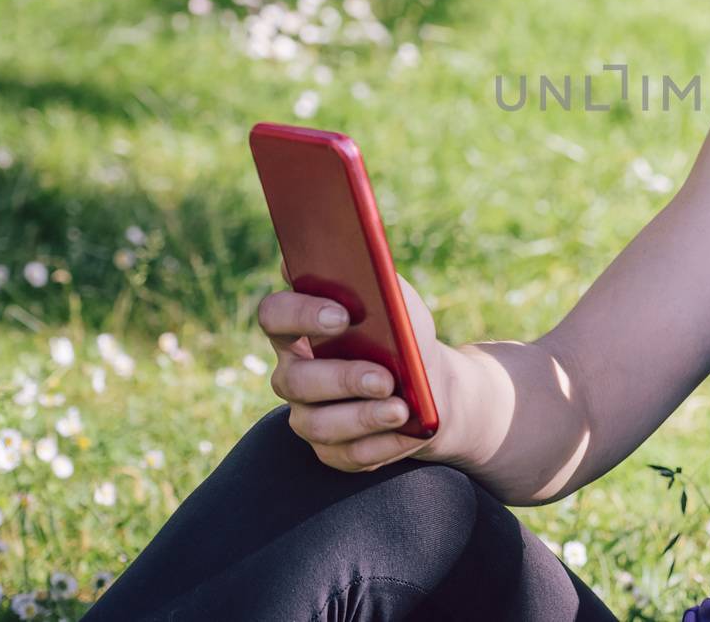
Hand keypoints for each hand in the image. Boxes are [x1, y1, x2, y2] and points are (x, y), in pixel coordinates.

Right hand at [258, 271, 458, 472]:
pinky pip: (346, 455)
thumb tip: (351, 253)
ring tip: (401, 409)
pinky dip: (380, 444)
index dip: (300, 315)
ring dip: (363, 417)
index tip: (342, 317)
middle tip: (384, 378)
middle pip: (294, 380)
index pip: (274, 316)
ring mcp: (309, 417)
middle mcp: (294, 375)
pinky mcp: (332, 452)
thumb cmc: (407, 337)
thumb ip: (376, 280)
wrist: (436, 387)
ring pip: (317, 424)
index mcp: (299, 329)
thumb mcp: (399, 304)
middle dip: (341, 378)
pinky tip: (406, 432)